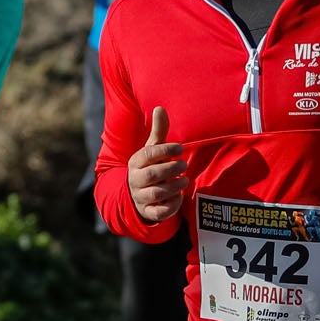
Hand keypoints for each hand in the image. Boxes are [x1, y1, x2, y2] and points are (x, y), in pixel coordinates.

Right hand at [128, 105, 187, 223]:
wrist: (137, 195)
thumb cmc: (150, 166)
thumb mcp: (152, 150)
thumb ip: (158, 131)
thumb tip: (160, 107)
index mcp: (135, 162)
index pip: (148, 154)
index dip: (165, 150)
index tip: (180, 148)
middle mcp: (135, 179)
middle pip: (152, 175)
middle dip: (171, 169)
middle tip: (184, 165)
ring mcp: (140, 197)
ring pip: (156, 193)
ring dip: (174, 186)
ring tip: (184, 180)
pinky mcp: (148, 212)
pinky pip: (159, 212)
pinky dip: (171, 206)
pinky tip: (178, 197)